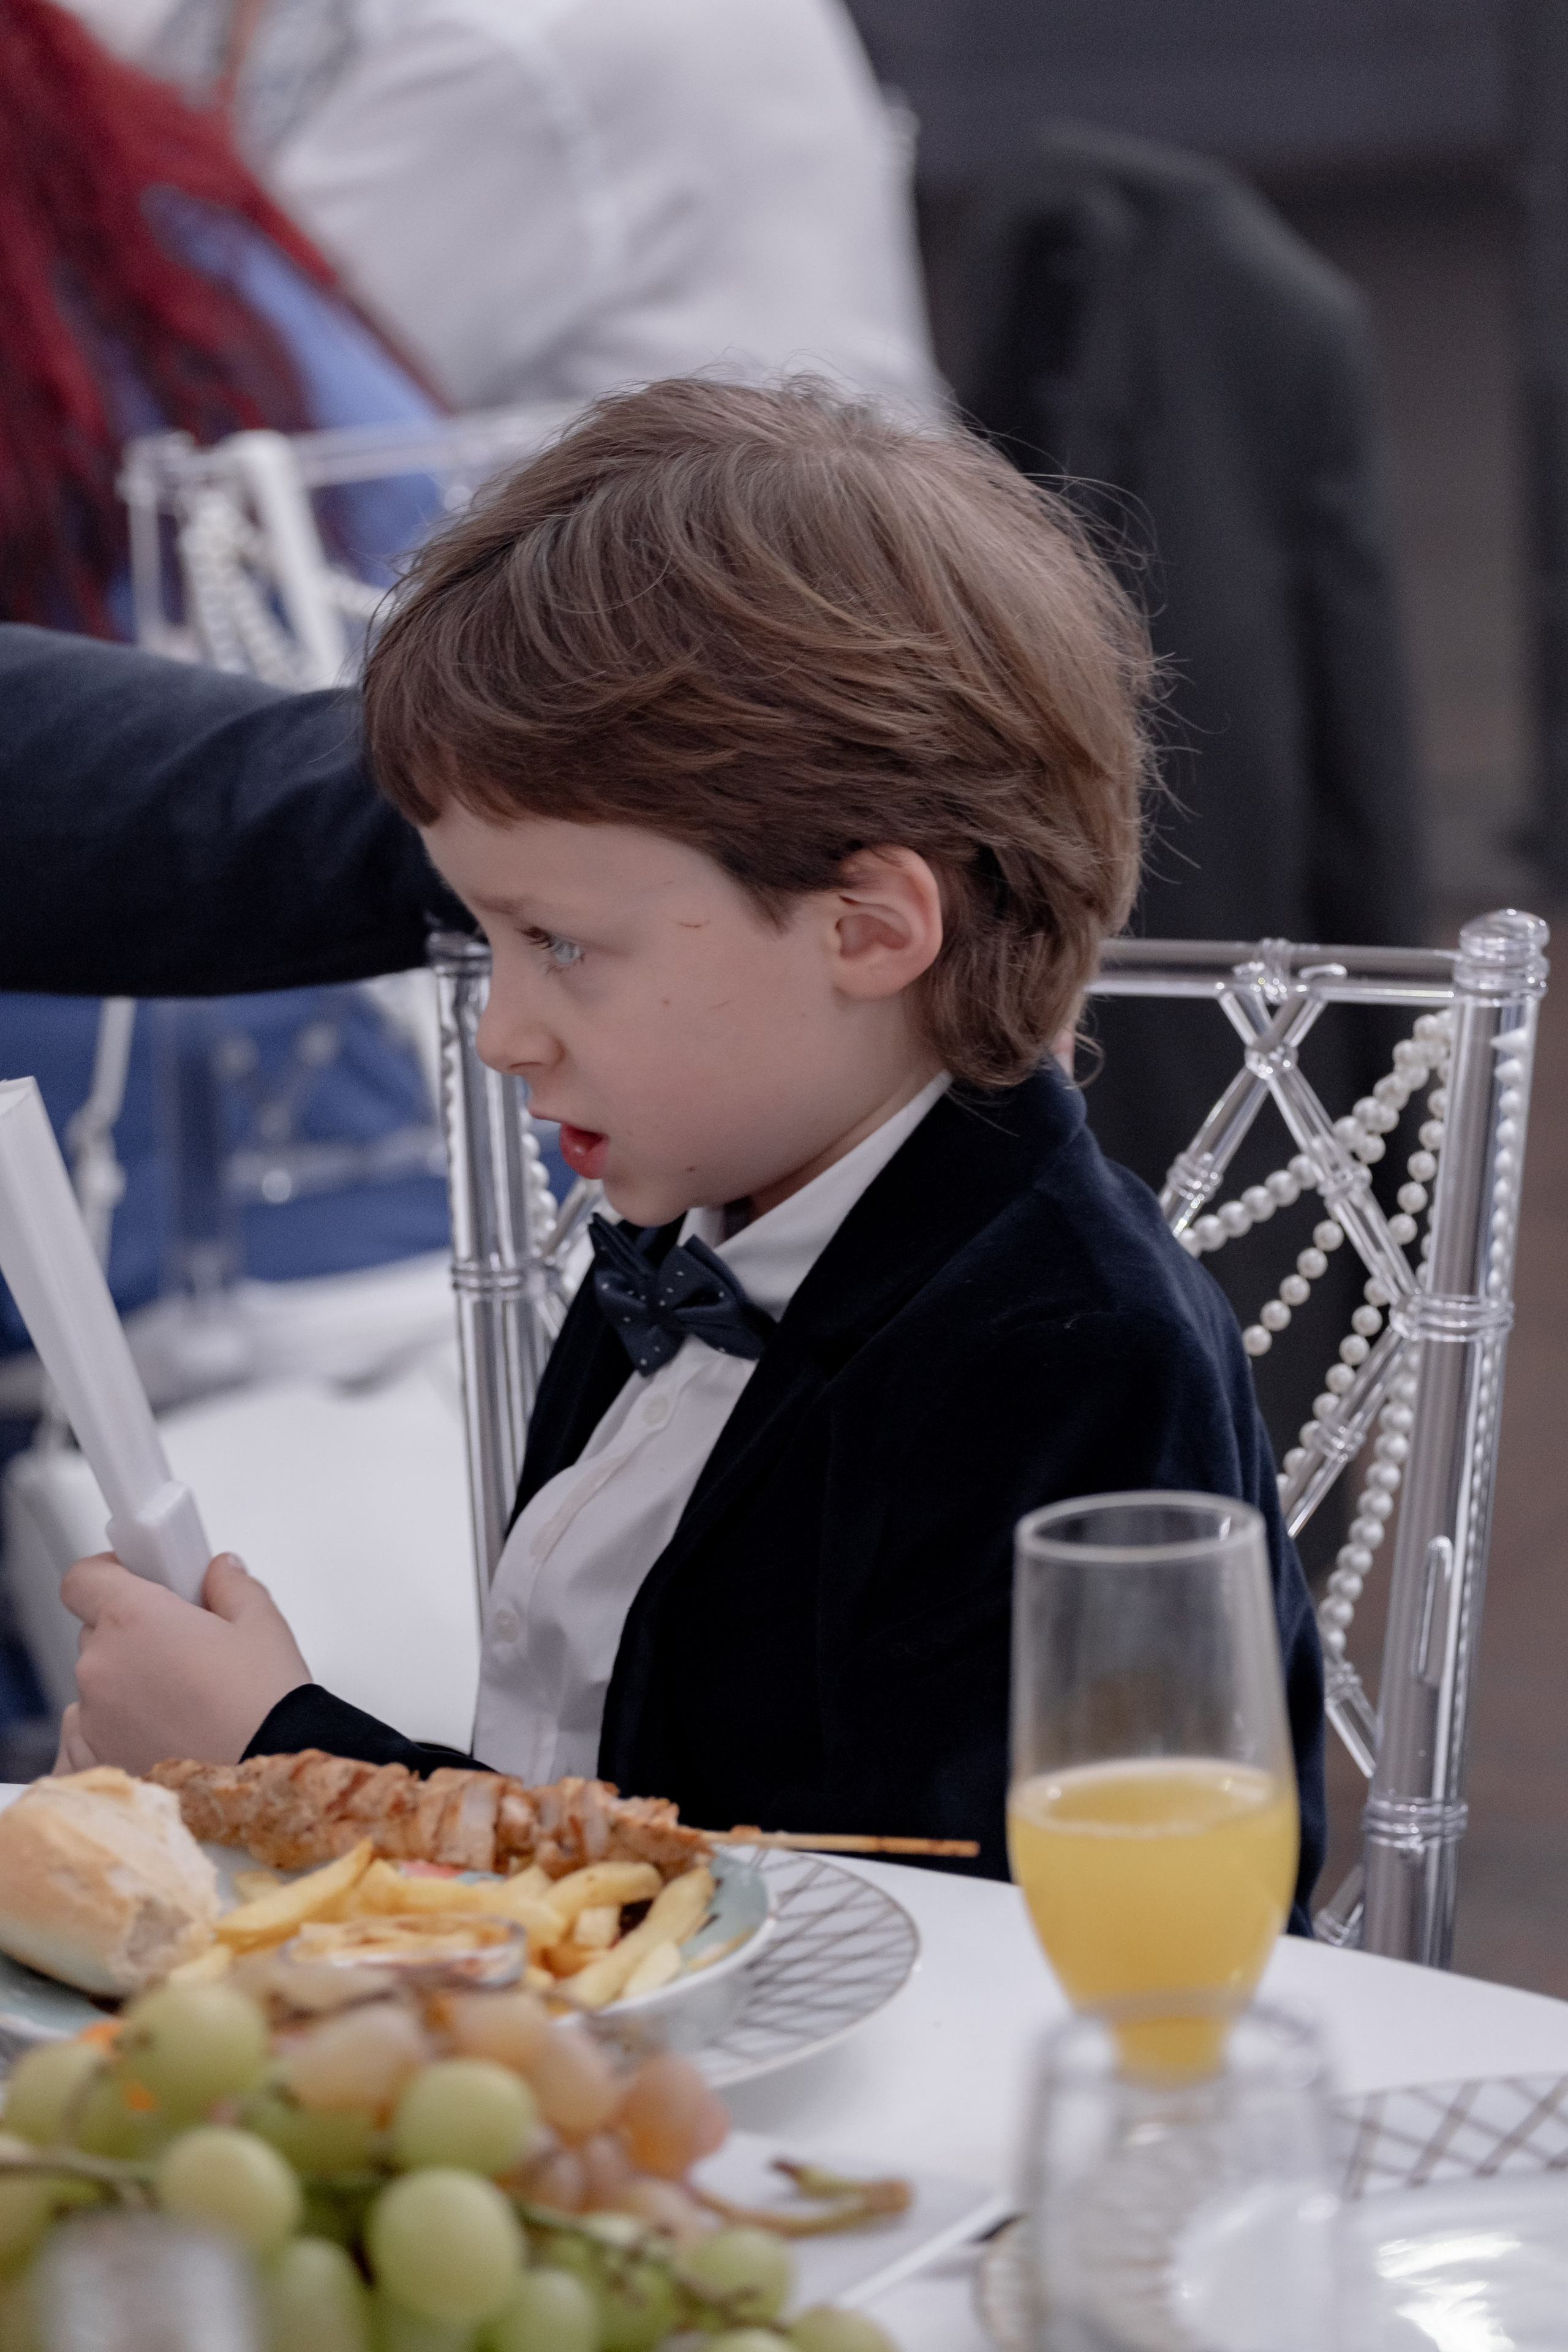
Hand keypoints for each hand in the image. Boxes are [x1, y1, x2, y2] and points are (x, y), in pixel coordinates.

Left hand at [61, 1551, 310, 1775]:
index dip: (108, 1574)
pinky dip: (111, 1736)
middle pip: (97, 1633)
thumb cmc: (265, 1704)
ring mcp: (92, 1719)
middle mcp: (102, 1667)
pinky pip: (85, 1739)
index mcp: (134, 1618)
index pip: (84, 1578)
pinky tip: (157, 1740)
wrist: (268, 1781)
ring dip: (124, 1688)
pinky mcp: (95, 1763)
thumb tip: (219, 1573)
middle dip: (133, 1635)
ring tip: (180, 1706)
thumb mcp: (262, 1625)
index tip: (135, 1579)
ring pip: (96, 1687)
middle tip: (182, 1649)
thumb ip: (231, 1586)